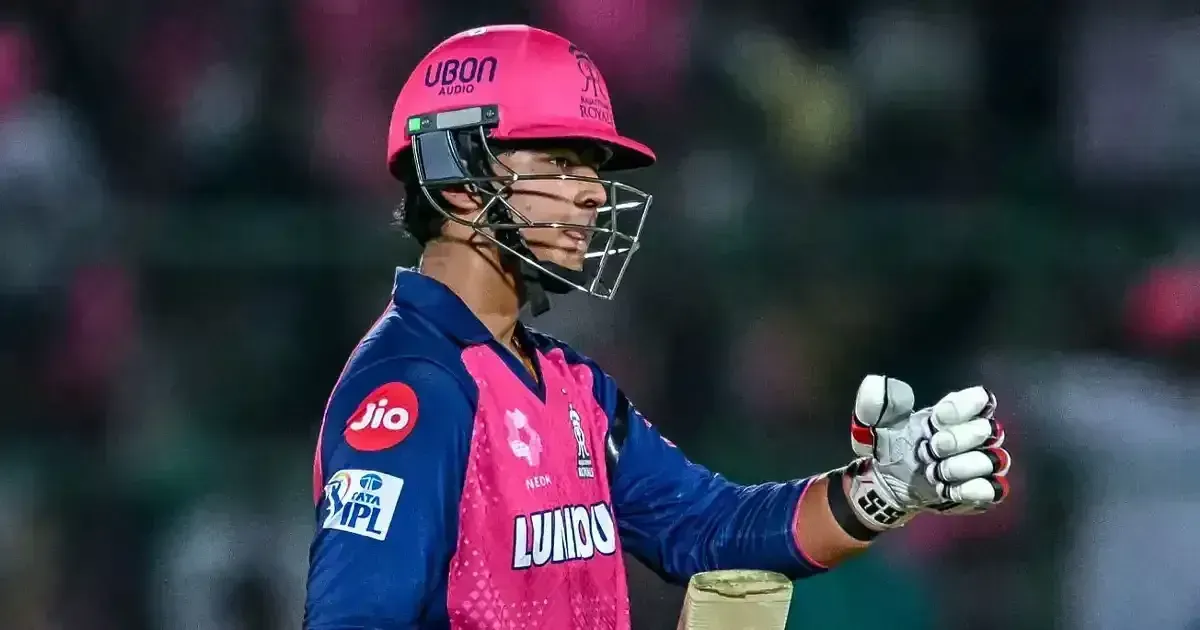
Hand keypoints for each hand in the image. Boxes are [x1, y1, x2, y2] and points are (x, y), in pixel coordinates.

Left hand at [843, 375, 1010, 530]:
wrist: (890, 484)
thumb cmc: (894, 448)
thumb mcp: (875, 426)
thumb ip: (873, 404)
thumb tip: (876, 384)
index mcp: (953, 412)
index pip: (978, 399)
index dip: (962, 407)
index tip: (938, 418)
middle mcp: (975, 434)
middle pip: (985, 429)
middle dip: (957, 438)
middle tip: (932, 447)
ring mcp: (982, 462)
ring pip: (991, 459)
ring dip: (961, 466)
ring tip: (934, 472)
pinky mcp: (982, 490)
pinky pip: (993, 488)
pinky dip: (971, 489)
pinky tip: (948, 489)